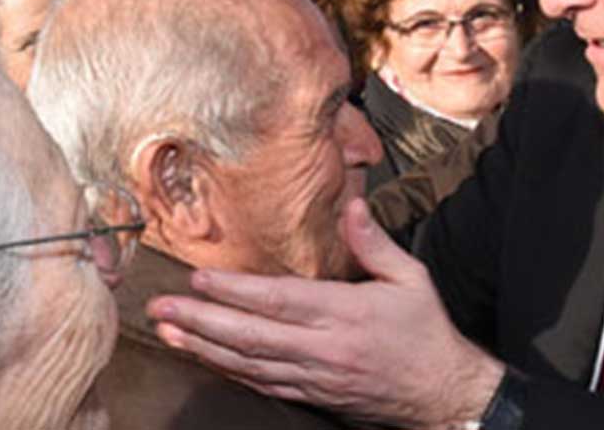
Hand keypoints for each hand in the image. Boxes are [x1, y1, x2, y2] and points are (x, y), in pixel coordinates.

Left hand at [147, 198, 504, 427]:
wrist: (442, 392)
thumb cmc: (425, 332)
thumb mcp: (411, 279)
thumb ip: (375, 243)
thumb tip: (352, 207)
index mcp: (346, 314)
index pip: (280, 301)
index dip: (236, 291)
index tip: (200, 278)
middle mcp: (324, 349)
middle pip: (251, 336)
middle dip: (201, 321)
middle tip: (161, 307)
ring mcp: (315, 377)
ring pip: (248, 364)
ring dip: (204, 348)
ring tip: (168, 331)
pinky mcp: (312, 395)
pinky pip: (262, 384)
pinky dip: (229, 371)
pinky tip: (205, 358)